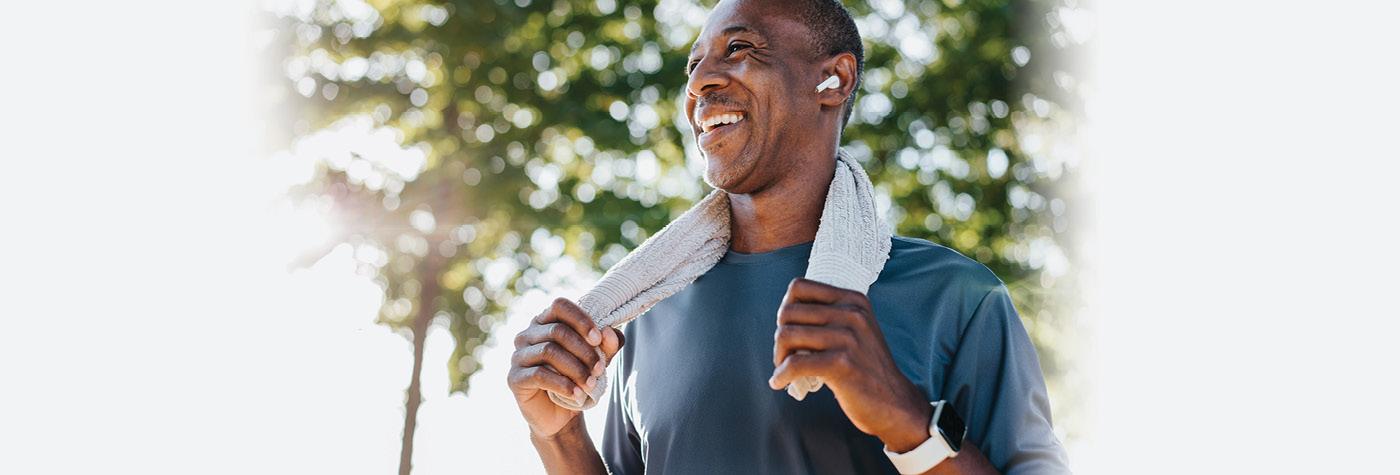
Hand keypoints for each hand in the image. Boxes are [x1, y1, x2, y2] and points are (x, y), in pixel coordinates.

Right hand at [507, 298, 623, 437]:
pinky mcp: (514, 378)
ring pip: (549, 351)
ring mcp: (518, 355)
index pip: (560, 306)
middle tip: (599, 369)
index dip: (580, 319)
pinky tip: (577, 394)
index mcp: (545, 321)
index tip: (598, 339)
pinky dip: (563, 384)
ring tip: (591, 384)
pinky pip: (539, 375)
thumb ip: (607, 344)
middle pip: (557, 331)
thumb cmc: (578, 378)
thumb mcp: (598, 359)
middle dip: (583, 351)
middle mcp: (527, 334)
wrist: (561, 414)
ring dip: (575, 369)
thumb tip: (608, 332)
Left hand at [769, 278, 932, 449]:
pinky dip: (781, 375)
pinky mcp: (841, 364)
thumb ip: (830, 316)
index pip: (799, 287)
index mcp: (853, 300)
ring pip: (786, 335)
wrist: (894, 402)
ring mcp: (847, 338)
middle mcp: (851, 313)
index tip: (789, 329)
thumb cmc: (866, 368)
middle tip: (786, 356)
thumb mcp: (856, 330)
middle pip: (788, 312)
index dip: (786, 308)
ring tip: (784, 370)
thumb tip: (785, 312)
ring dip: (779, 356)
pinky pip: (794, 364)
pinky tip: (780, 383)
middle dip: (780, 337)